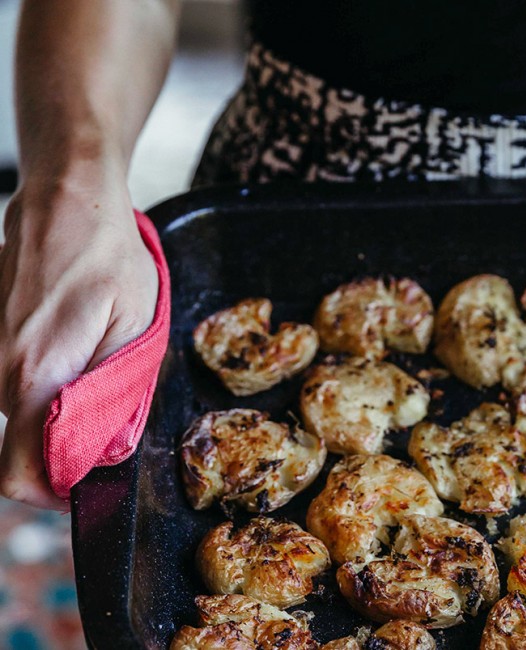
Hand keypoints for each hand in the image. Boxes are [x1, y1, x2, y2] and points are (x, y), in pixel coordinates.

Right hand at [0, 176, 157, 508]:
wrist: (65, 198)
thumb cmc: (105, 256)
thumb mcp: (134, 327)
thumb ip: (116, 394)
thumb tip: (105, 448)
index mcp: (36, 377)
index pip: (18, 473)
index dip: (52, 492)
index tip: (84, 485)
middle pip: (20, 444)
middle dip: (64, 445)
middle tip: (109, 415)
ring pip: (19, 410)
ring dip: (56, 408)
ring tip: (96, 365)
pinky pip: (13, 376)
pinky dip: (43, 378)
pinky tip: (74, 342)